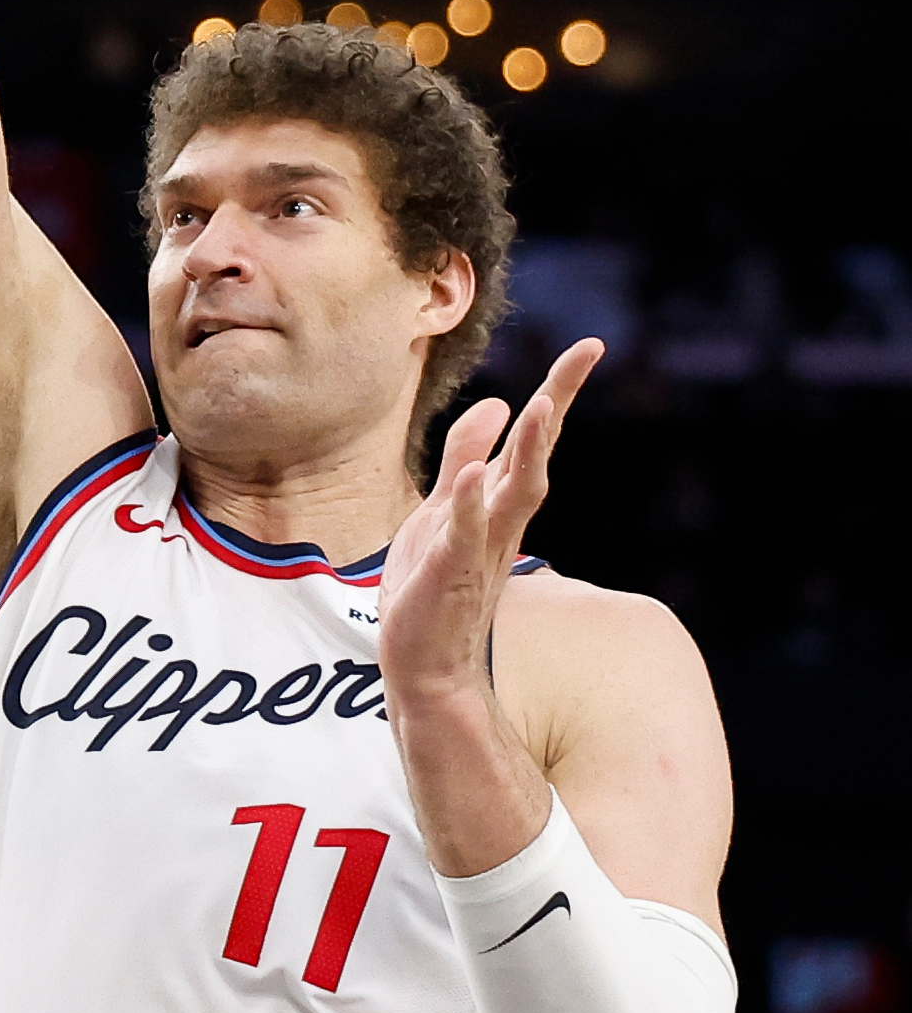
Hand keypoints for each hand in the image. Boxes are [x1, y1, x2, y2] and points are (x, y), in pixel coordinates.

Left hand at [377, 341, 602, 716]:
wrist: (423, 665)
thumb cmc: (431, 588)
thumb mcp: (442, 508)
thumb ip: (465, 458)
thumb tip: (500, 403)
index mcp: (500, 505)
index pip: (534, 441)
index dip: (559, 392)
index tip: (589, 346)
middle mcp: (500, 523)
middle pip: (537, 457)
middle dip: (557, 403)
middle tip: (584, 356)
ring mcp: (479, 550)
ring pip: (512, 494)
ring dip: (526, 451)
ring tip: (541, 406)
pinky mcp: (450, 576)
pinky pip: (465, 537)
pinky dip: (471, 507)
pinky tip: (476, 477)